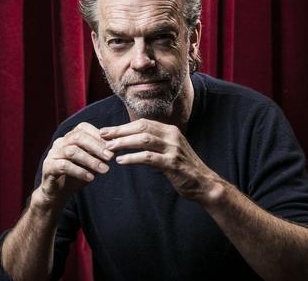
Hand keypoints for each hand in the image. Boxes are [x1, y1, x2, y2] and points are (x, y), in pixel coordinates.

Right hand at [39, 122, 113, 207]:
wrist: (58, 193)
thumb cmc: (76, 174)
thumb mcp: (91, 163)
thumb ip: (100, 154)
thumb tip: (116, 147)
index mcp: (69, 137)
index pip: (83, 128)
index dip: (98, 135)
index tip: (113, 145)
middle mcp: (60, 142)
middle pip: (78, 137)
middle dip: (96, 146)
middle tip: (111, 157)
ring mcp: (53, 154)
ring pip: (72, 151)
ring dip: (90, 160)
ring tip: (104, 170)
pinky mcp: (49, 167)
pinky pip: (64, 166)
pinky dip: (79, 171)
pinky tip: (90, 178)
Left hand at [100, 118, 221, 202]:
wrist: (204, 184)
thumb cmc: (184, 168)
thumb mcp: (170, 150)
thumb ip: (155, 143)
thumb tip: (133, 139)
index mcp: (170, 130)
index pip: (142, 123)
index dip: (123, 126)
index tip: (107, 131)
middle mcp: (172, 136)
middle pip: (141, 128)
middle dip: (119, 131)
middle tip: (102, 136)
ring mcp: (173, 149)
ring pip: (143, 140)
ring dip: (123, 143)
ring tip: (109, 148)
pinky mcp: (172, 163)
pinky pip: (148, 157)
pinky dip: (132, 158)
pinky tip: (121, 161)